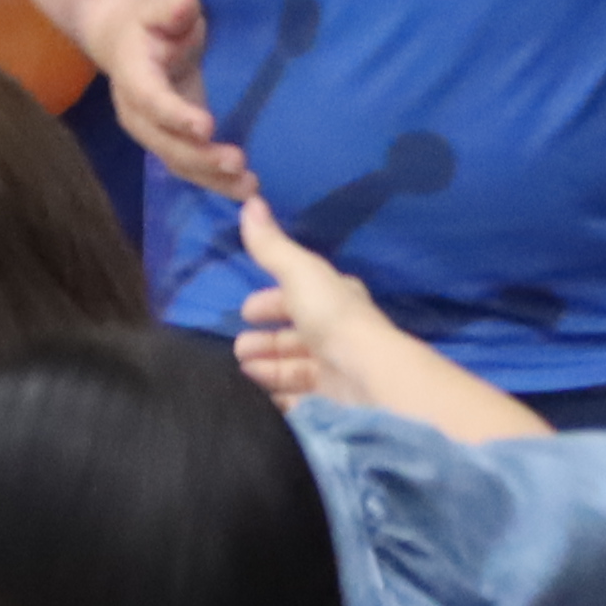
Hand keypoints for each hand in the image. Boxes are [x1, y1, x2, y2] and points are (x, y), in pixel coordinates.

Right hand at [84, 0, 240, 195]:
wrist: (124, 41)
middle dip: (200, 156)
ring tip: (249, 186)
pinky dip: (216, 182)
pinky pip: (190, 166)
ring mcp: (153, 132)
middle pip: (164, 142)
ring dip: (212, 178)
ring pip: (177, 162)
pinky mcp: (171, 141)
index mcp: (133, 78)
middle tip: (238, 163)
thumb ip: (170, 10)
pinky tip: (246, 190)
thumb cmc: (151, 23)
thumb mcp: (158, 9)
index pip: (151, 100)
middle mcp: (138, 114)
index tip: (206, 126)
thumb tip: (186, 4)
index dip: (175, 115)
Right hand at [238, 192, 539, 440]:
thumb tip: (251, 201)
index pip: (298, 298)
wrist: (367, 376)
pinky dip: (275, 397)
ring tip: (241, 373)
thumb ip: (272, 246)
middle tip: (239, 350)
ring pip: (293, 369)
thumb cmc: (333, 319)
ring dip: (266, 368)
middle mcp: (337, 335)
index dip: (271, 303)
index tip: (245, 312)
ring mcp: (335, 371)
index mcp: (335, 300)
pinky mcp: (329, 403)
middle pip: (295, 337)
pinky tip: (255, 397)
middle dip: (265, 341)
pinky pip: (296, 399)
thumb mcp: (299, 273)